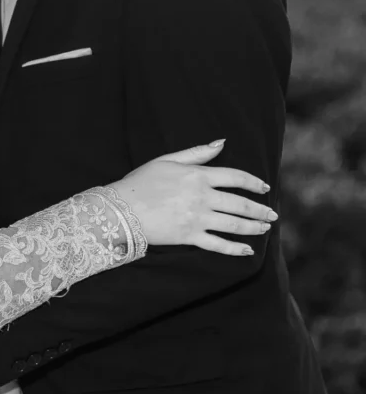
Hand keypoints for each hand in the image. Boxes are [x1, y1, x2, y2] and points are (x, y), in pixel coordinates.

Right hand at [110, 140, 274, 255]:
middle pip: (240, 204)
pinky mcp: (189, 237)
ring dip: (254, 228)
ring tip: (265, 229)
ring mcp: (197, 218)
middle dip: (260, 210)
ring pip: (234, 224)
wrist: (121, 209)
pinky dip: (235, 249)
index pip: (236, 177)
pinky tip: (247, 251)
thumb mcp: (167, 159)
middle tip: (272, 215)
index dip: (254, 182)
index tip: (265, 188)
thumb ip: (197, 152)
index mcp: (198, 175)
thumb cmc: (141, 181)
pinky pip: (218, 244)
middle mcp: (202, 197)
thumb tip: (222, 142)